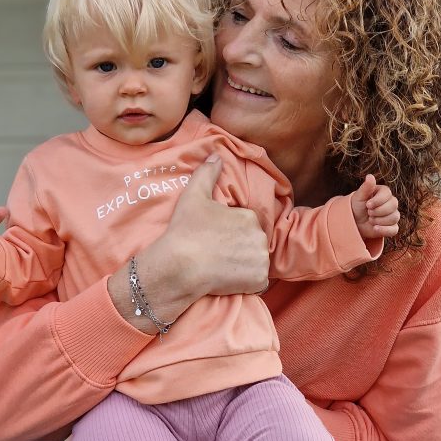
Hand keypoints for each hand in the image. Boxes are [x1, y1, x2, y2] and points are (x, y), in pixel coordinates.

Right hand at [107, 154, 269, 330]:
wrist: (180, 266)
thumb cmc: (186, 231)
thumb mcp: (193, 196)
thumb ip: (207, 173)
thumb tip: (215, 156)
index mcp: (249, 216)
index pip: (246, 226)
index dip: (231, 234)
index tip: (216, 241)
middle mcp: (260, 236)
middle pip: (253, 244)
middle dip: (241, 250)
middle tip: (218, 256)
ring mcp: (261, 260)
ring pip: (257, 263)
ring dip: (245, 267)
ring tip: (223, 268)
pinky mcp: (259, 280)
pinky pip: (258, 282)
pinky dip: (248, 284)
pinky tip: (230, 281)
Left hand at [351, 174, 399, 239]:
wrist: (355, 221)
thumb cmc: (357, 206)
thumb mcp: (359, 196)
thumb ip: (366, 187)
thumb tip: (370, 176)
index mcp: (384, 193)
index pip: (388, 194)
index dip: (378, 201)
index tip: (367, 205)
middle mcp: (391, 203)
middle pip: (393, 206)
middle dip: (378, 211)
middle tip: (368, 212)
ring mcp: (393, 215)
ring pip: (394, 217)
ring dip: (379, 220)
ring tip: (370, 220)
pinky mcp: (392, 227)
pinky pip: (394, 230)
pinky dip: (384, 230)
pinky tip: (375, 228)